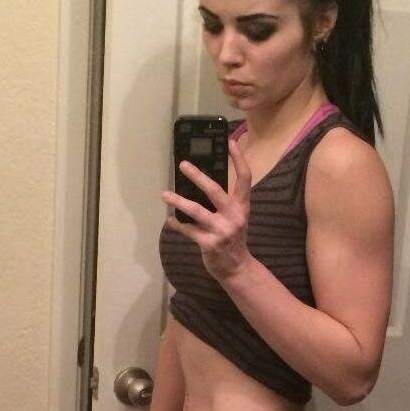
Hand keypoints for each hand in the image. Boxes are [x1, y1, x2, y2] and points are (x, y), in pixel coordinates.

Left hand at [161, 138, 253, 282]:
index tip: (230, 142)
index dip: (239, 159)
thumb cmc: (233, 239)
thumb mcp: (236, 218)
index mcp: (242, 207)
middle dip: (198, 176)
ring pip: (196, 211)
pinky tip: (169, 220)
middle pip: (215, 190)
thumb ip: (226, 203)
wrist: (237, 268)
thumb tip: (202, 183)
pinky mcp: (209, 243)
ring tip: (164, 194)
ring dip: (178, 201)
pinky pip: (188, 230)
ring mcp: (221, 231)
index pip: (245, 178)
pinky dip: (177, 224)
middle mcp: (234, 216)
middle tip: (183, 164)